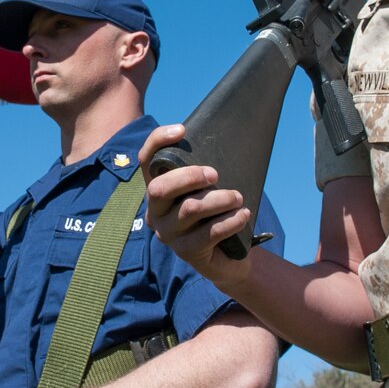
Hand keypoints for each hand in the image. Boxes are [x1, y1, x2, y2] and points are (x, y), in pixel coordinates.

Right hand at [139, 124, 254, 285]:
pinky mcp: (186, 252)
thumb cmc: (215, 215)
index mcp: (157, 190)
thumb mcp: (206, 190)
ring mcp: (168, 234)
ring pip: (190, 209)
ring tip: (238, 197)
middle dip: (190, 177)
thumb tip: (224, 138)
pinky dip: (231, 221)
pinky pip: (209, 232)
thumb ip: (203, 172)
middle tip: (216, 174)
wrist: (226, 257)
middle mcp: (155, 213)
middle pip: (159, 188)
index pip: (146, 160)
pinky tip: (243, 215)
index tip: (182, 130)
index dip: (157, 141)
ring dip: (220, 199)